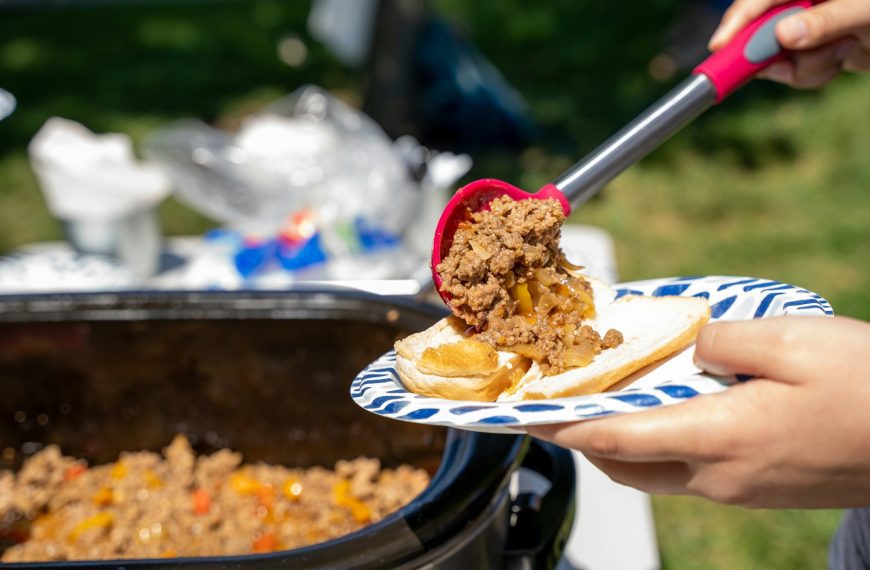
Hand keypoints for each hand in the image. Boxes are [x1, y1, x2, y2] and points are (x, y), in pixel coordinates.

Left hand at [528, 316, 869, 507]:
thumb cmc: (867, 388)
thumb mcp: (791, 341)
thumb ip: (722, 340)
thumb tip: (692, 347)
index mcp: (718, 438)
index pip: (614, 436)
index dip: (562, 426)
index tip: (525, 416)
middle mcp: (719, 476)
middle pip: (626, 465)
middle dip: (584, 439)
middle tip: (560, 407)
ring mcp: (739, 489)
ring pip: (655, 473)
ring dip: (621, 443)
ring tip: (607, 404)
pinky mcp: (759, 489)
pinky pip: (689, 472)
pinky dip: (659, 445)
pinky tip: (668, 412)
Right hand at [709, 0, 869, 87]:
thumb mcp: (866, 9)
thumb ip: (826, 19)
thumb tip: (784, 35)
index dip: (739, 20)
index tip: (721, 47)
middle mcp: (807, 1)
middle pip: (762, 28)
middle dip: (774, 52)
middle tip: (781, 66)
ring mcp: (812, 25)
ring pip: (780, 55)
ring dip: (806, 65)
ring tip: (841, 54)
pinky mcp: (820, 47)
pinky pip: (800, 69)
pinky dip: (816, 73)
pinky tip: (845, 58)